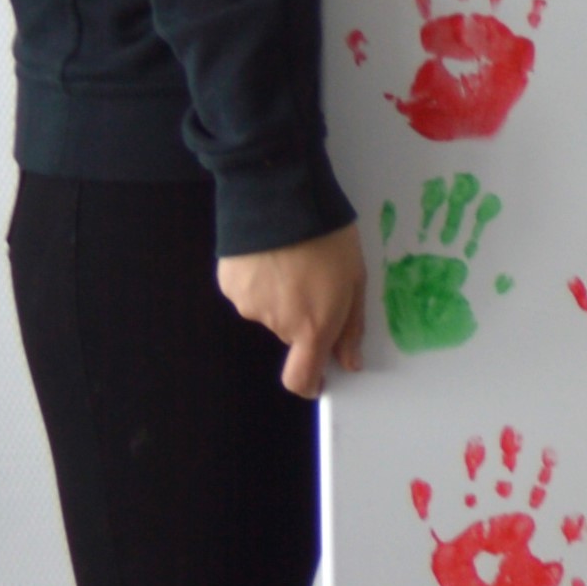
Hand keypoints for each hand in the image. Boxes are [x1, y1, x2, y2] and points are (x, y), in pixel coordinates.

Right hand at [220, 226, 369, 395]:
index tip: (316, 380)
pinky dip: (260, 282)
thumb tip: (349, 362)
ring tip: (293, 263)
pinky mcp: (229, 285)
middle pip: (291, 336)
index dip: (308, 384)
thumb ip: (351, 326)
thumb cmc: (330, 239)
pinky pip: (249, 293)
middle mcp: (277, 324)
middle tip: (316, 282)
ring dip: (281, 298)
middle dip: (304, 319)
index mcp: (312, 326)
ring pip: (270, 313)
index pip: (299, 379)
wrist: (281, 200)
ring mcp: (248, 305)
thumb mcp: (356, 281)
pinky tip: (271, 257)